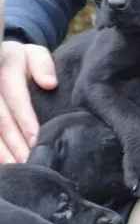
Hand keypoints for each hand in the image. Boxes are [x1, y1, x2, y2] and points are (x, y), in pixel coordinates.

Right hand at [0, 41, 56, 162]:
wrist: (0, 58)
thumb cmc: (26, 63)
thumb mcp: (35, 55)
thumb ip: (42, 65)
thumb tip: (49, 83)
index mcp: (5, 64)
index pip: (14, 96)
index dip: (25, 119)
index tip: (36, 139)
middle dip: (14, 143)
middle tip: (29, 162)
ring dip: (2, 151)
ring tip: (16, 168)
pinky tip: (4, 164)